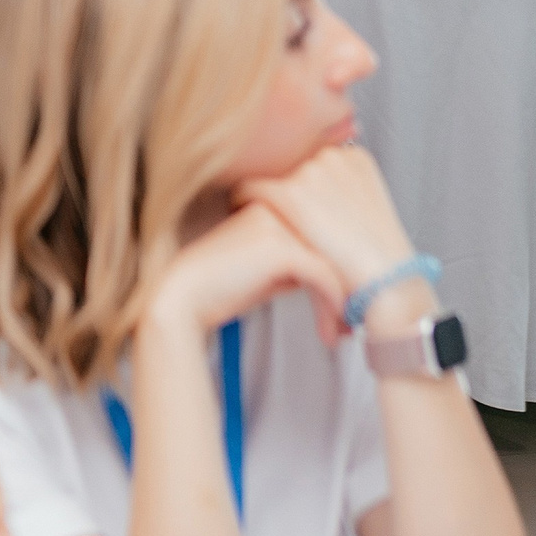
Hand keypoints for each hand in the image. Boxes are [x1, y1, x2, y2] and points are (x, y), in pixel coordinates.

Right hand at [147, 201, 346, 347]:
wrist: (183, 297)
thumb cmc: (222, 286)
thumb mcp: (267, 267)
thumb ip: (298, 258)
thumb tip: (334, 272)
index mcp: (273, 202)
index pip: (325, 231)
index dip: (341, 269)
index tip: (349, 303)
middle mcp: (277, 204)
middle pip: (334, 245)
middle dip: (349, 287)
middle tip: (352, 322)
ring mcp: (278, 222)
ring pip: (333, 261)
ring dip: (343, 302)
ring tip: (341, 333)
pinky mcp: (278, 246)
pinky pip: (323, 276)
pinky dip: (331, 307)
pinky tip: (328, 331)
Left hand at [235, 144, 416, 302]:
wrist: (385, 284)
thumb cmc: (377, 260)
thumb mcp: (364, 212)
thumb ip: (340, 190)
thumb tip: (316, 191)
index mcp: (353, 158)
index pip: (306, 157)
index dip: (295, 182)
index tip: (290, 201)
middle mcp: (332, 156)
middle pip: (284, 164)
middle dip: (278, 186)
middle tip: (271, 210)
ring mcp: (311, 171)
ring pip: (264, 174)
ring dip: (261, 194)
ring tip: (255, 214)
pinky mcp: (290, 192)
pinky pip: (247, 188)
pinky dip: (240, 202)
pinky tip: (242, 215)